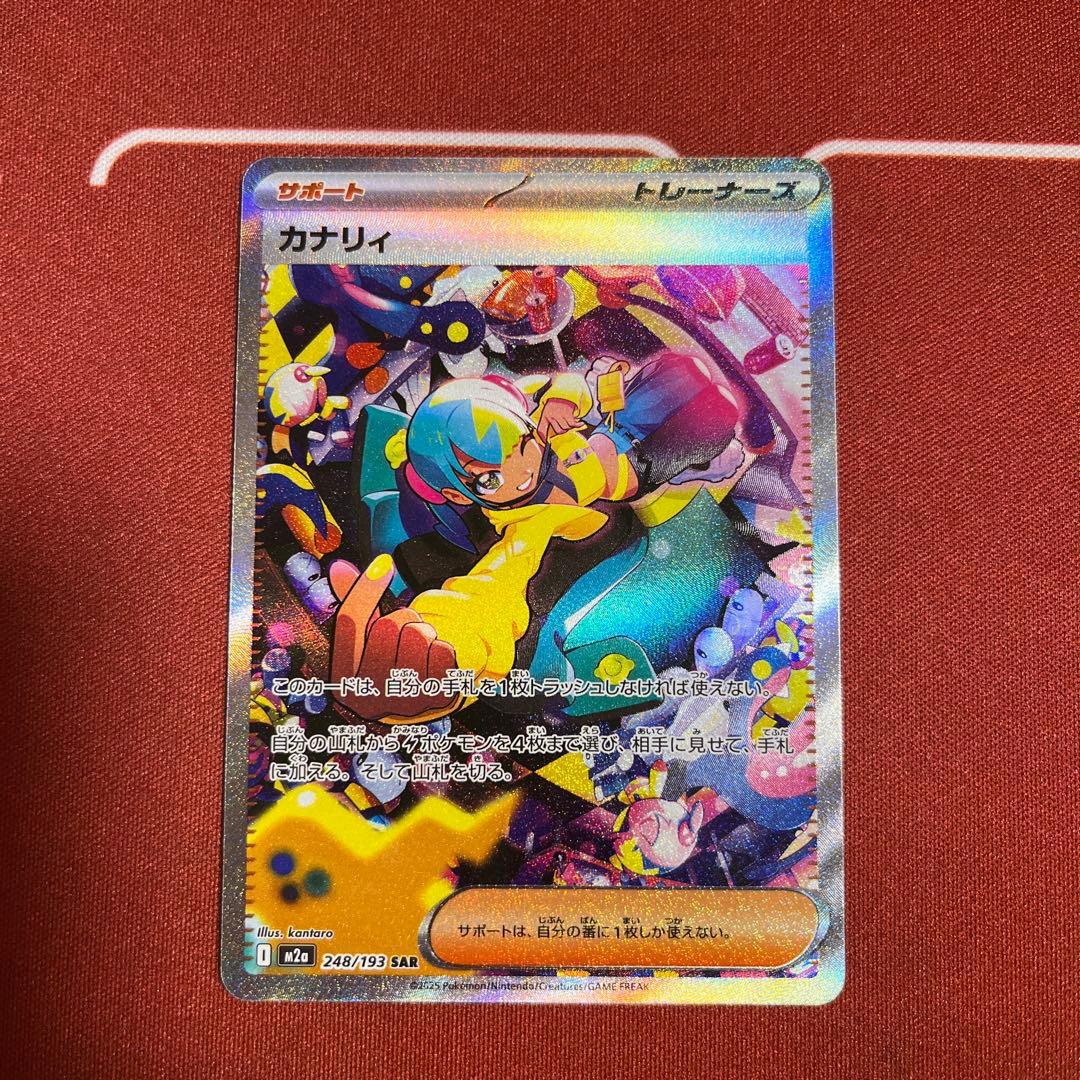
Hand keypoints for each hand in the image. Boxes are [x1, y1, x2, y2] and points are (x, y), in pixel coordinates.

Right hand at [328, 554, 460, 723]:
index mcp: (342, 680)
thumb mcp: (367, 640)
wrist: (421, 701)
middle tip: (406, 632)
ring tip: (421, 648)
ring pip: (417, 635)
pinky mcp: (436, 699)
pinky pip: (442, 650)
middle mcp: (367, 696)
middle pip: (387, 626)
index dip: (366, 587)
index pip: (349, 621)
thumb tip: (339, 568)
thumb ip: (356, 606)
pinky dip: (442, 648)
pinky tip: (436, 662)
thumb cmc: (391, 663)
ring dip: (423, 632)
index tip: (384, 562)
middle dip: (401, 619)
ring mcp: (402, 701)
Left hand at [537, 397, 583, 440]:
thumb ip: (546, 424)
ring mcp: (559, 414)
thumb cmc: (555, 405)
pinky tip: (580, 423)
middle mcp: (551, 415)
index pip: (541, 429)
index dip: (543, 438)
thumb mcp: (547, 412)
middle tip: (564, 426)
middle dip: (563, 431)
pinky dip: (577, 425)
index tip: (546, 443)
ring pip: (566, 428)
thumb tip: (546, 438)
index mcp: (544, 416)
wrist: (562, 393)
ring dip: (569, 427)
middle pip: (558, 431)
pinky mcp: (567, 413)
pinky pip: (573, 424)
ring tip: (569, 421)